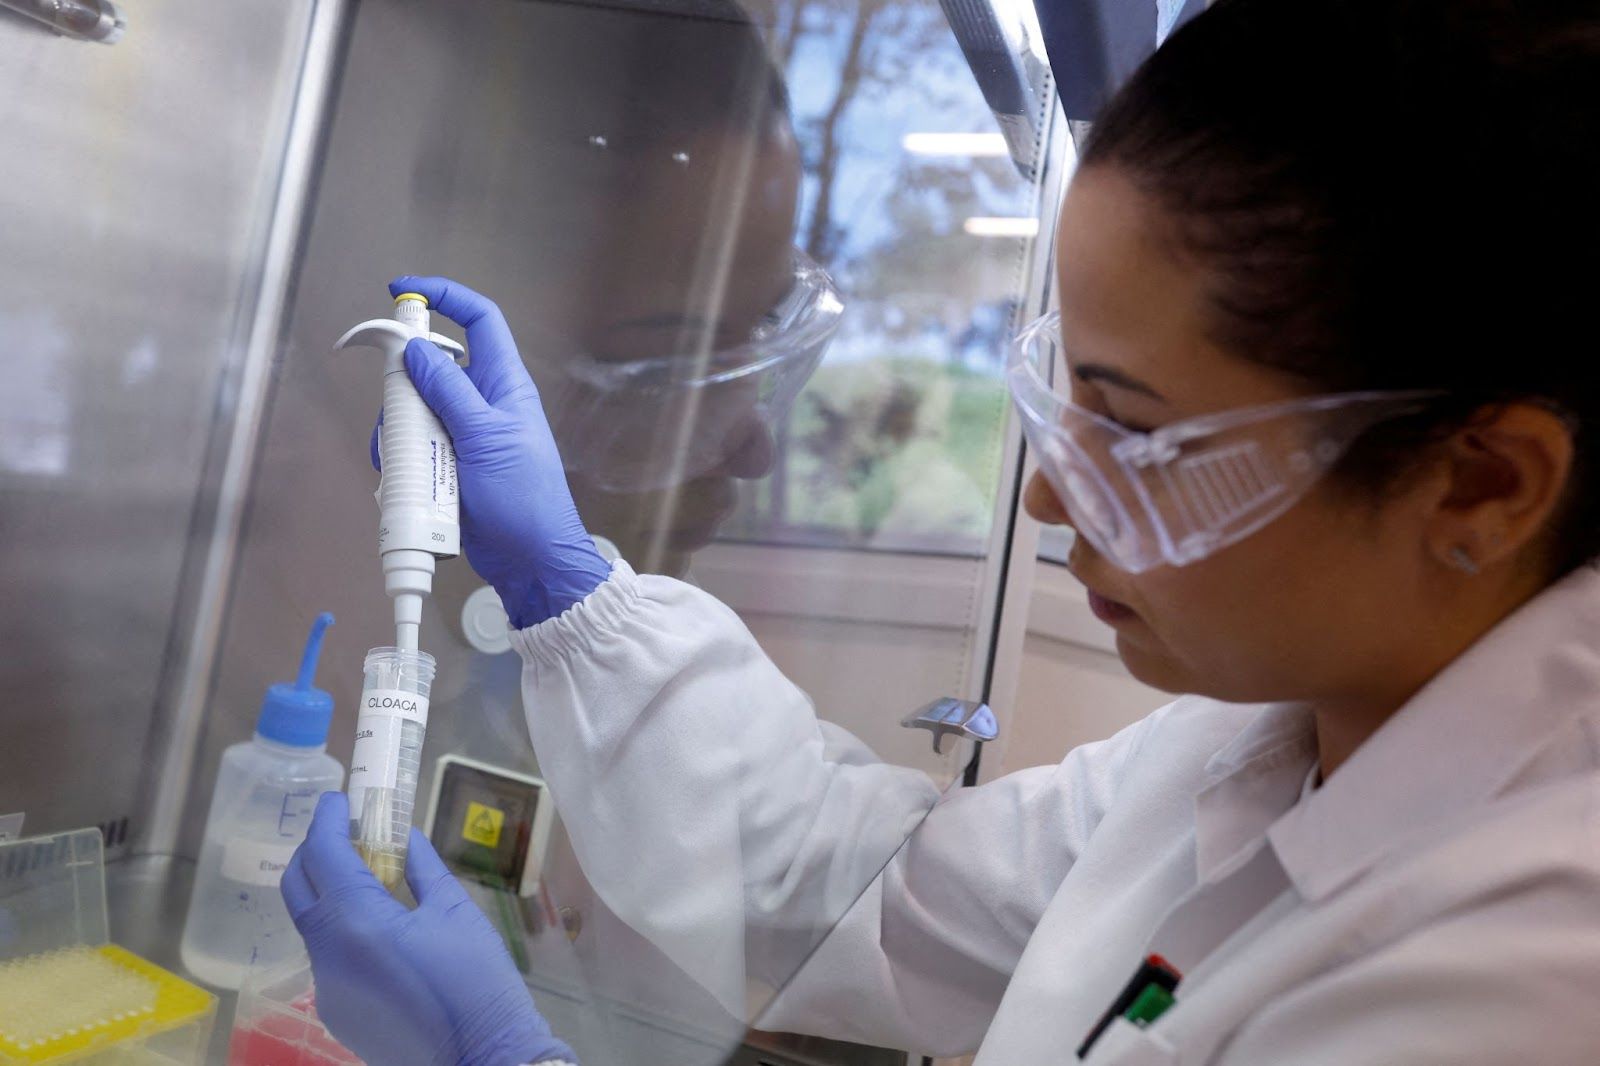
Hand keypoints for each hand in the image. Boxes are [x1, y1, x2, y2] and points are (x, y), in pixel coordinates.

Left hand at [282, 793, 576, 1065]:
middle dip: (315, 851)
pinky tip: (381, 930)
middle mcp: (327, 955)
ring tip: (371, 877)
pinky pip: (328, 957)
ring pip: (312, 924)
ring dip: (330, 891)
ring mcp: (326, 988)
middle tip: (346, 831)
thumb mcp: (455, 913)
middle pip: (298, 887)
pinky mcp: (335, 1012)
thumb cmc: (478, 982)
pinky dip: (342, 930)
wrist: (481, 1060)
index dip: (327, 820)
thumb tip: (404, 839)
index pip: (324, 855)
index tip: (338, 799)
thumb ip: (422, 869)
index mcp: (357, 922)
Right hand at [376, 275, 611, 626]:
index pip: (479, 320)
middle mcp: (483, 402)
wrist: (530, 559)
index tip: (403, 290)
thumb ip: (449, 391)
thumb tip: (416, 349)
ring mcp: (464, 434)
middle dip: (404, 384)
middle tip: (398, 411)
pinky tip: (405, 481)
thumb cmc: (524, 498)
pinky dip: (403, 459)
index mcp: (504, 384)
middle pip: (431, 367)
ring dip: (400, 430)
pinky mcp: (449, 464)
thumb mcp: (485, 437)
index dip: (446, 296)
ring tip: (410, 459)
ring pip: (414, 409)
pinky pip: (414, 446)